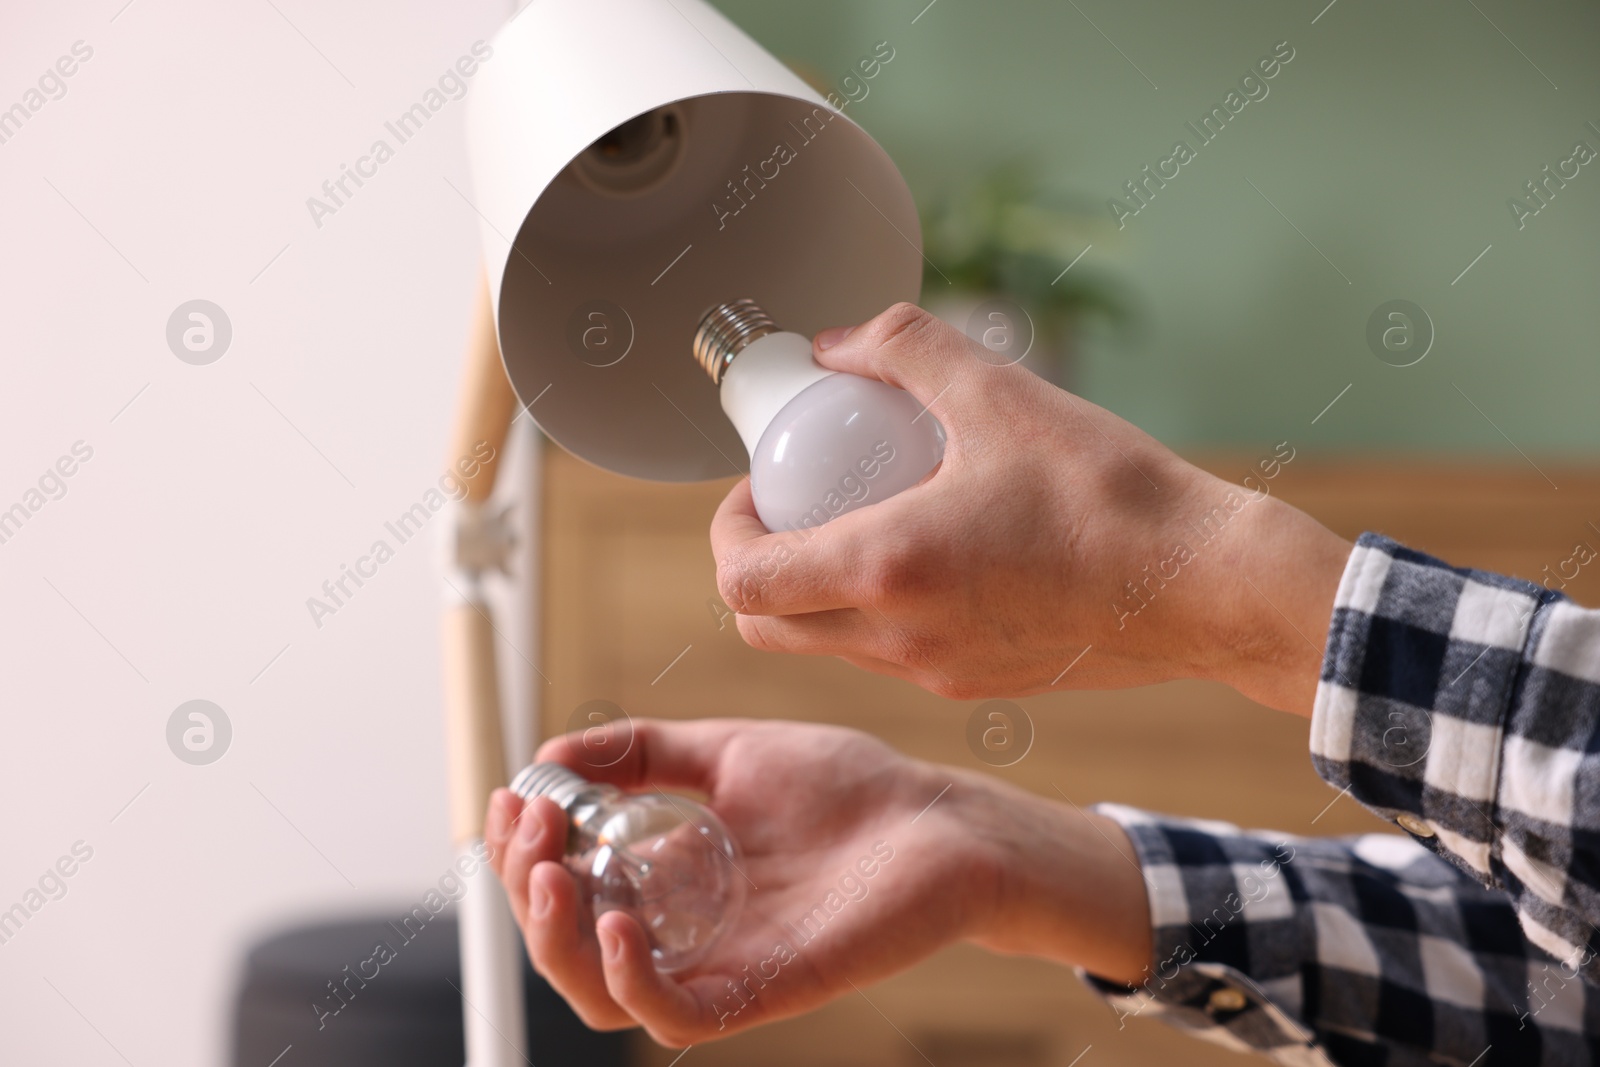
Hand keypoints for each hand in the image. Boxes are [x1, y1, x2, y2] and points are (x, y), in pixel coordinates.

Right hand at [484, 718, 1149, 1045]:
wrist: (938, 819)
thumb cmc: (848, 790)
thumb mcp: (725, 751)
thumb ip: (640, 751)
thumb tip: (549, 753)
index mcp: (665, 880)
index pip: (564, 892)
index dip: (521, 854)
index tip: (515, 798)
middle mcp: (681, 930)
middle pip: (566, 947)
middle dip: (522, 891)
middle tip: (528, 830)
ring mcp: (718, 963)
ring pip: (602, 996)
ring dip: (555, 940)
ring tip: (547, 874)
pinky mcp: (763, 987)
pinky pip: (675, 1015)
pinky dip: (631, 978)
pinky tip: (619, 919)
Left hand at [709, 303, 1352, 714]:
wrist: (1207, 586)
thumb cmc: (1113, 493)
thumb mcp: (1003, 392)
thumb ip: (907, 349)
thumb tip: (838, 342)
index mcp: (887, 569)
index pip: (742, 580)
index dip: (726, 530)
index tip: (755, 487)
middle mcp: (899, 639)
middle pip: (767, 627)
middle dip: (756, 566)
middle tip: (793, 505)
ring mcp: (938, 673)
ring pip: (828, 647)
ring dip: (815, 591)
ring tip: (864, 517)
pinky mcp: (981, 685)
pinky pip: (892, 657)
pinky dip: (878, 613)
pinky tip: (934, 552)